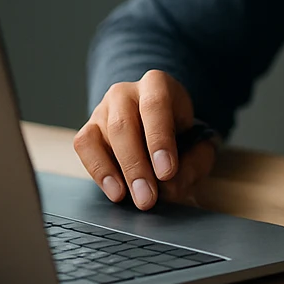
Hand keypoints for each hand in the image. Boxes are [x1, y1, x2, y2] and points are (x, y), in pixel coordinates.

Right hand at [73, 70, 217, 210]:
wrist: (159, 128)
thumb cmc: (179, 134)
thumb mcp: (198, 144)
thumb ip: (193, 162)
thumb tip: (169, 186)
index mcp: (157, 84)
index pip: (155, 106)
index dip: (159, 140)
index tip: (166, 172)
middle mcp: (125, 93)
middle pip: (124, 125)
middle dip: (137, 165)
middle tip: (148, 197)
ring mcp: (102, 110)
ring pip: (104, 137)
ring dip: (119, 173)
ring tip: (135, 199)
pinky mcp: (88, 130)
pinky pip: (85, 148)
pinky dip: (99, 172)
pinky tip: (115, 191)